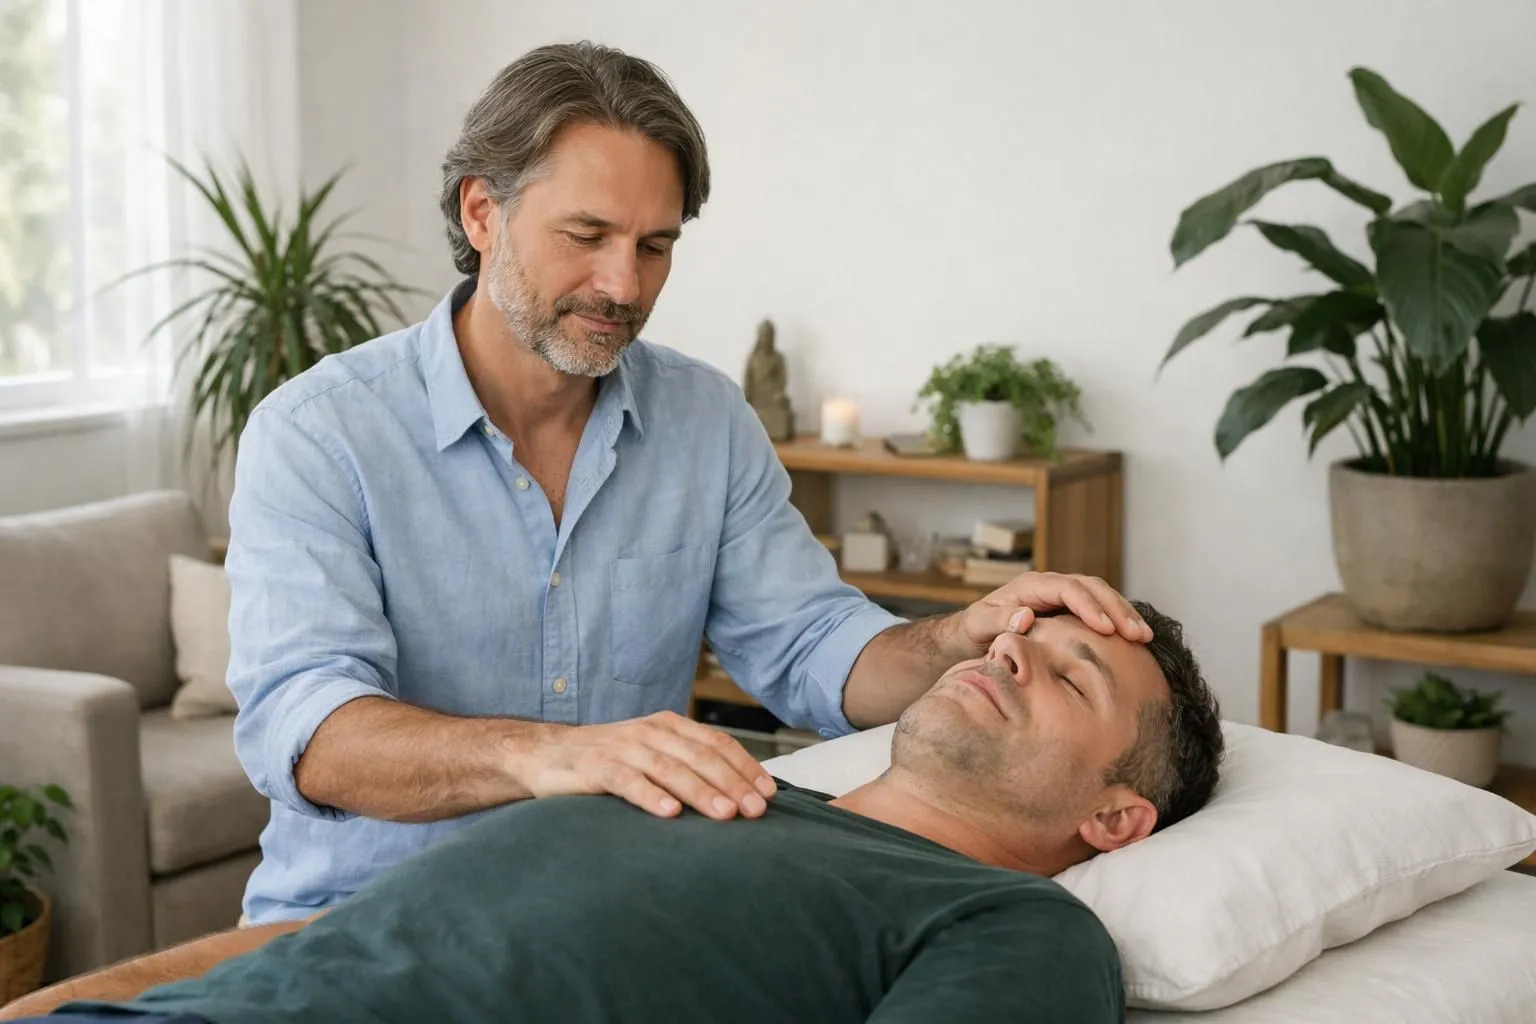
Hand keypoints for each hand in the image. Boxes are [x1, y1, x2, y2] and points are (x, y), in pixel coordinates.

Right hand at [517, 711, 777, 820]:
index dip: (746, 767)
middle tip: (757, 811)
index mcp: (669, 726)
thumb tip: (736, 796)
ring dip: (701, 791)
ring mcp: (623, 747)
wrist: (546, 754)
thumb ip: (686, 765)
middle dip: (733, 783)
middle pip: (700, 756)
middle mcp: (650, 732)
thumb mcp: (650, 755)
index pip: (716, 743)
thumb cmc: (608, 761)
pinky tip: (669, 813)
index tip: (769, 793)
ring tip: (726, 814)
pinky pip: (628, 781)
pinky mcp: (596, 766)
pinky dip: (650, 796)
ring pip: (670, 768)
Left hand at [959, 571, 1151, 654]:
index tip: (1106, 629)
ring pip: (1101, 596)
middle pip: (1092, 587)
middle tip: (1138, 634)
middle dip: (1117, 609)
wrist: (971, 635)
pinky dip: (1117, 621)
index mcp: (1030, 586)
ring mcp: (1061, 597)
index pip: (1067, 589)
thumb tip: (1026, 616)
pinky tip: (1133, 638)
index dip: (1089, 606)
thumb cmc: (973, 632)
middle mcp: (1050, 587)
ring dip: (1124, 614)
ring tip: (1144, 636)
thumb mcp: (977, 626)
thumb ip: (997, 621)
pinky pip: (1098, 610)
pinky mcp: (1069, 611)